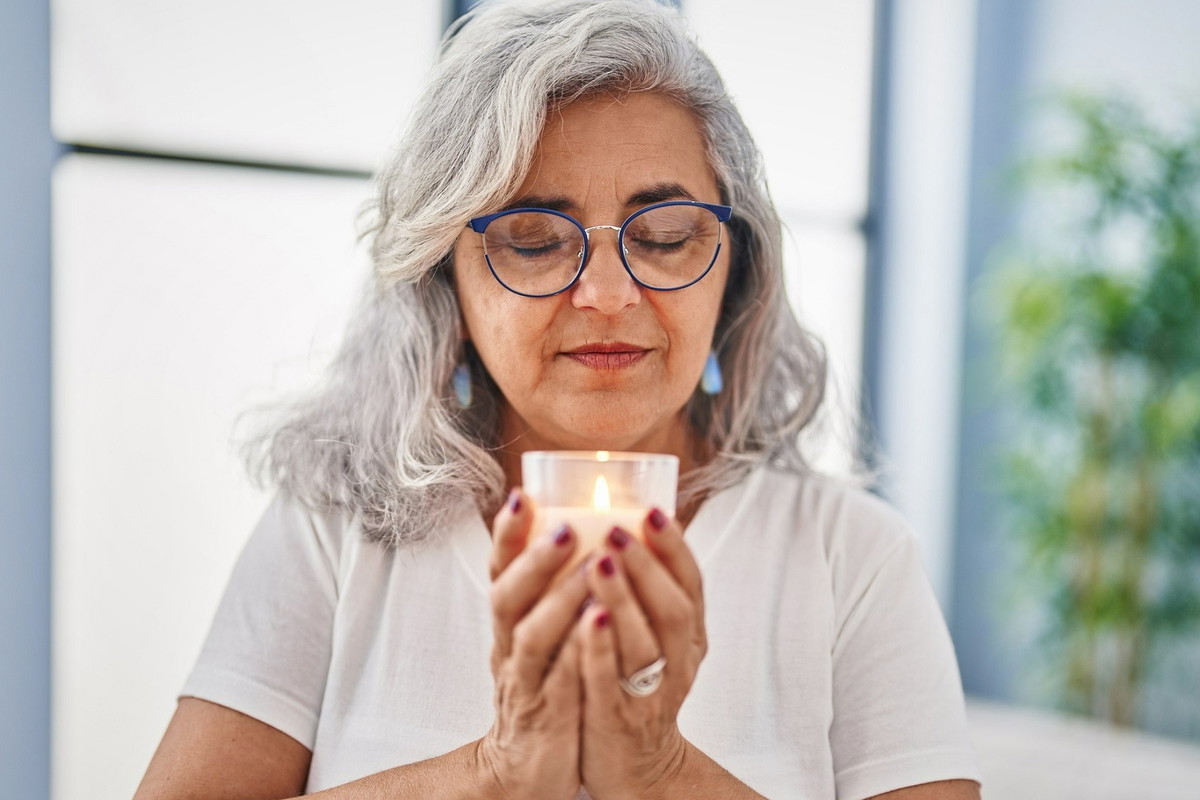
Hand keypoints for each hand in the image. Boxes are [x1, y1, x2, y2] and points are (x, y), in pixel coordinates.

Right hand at [478, 489, 587, 799]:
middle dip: (535, 560)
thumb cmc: (542, 691)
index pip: (499, 572)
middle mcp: (510, 648)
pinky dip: (577, 653)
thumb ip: (550, 591)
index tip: (522, 494)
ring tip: (592, 568)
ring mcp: (526, 684)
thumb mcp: (538, 637)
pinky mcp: (546, 719)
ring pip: (531, 637)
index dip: (507, 535)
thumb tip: (574, 527)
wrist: (525, 769)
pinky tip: (599, 627)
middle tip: (565, 527)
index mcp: (510, 624)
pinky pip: (560, 683)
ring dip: (559, 600)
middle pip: (507, 598)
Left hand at [576, 509, 707, 799]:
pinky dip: (600, 648)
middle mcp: (677, 661)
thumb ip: (648, 590)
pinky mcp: (616, 716)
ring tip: (596, 563)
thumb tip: (629, 521)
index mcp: (689, 636)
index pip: (692, 585)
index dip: (674, 547)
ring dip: (623, 601)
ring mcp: (649, 691)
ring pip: (644, 644)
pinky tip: (586, 618)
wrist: (633, 764)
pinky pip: (611, 680)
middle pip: (673, 610)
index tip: (652, 511)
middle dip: (646, 567)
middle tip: (616, 530)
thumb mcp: (657, 638)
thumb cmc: (636, 685)